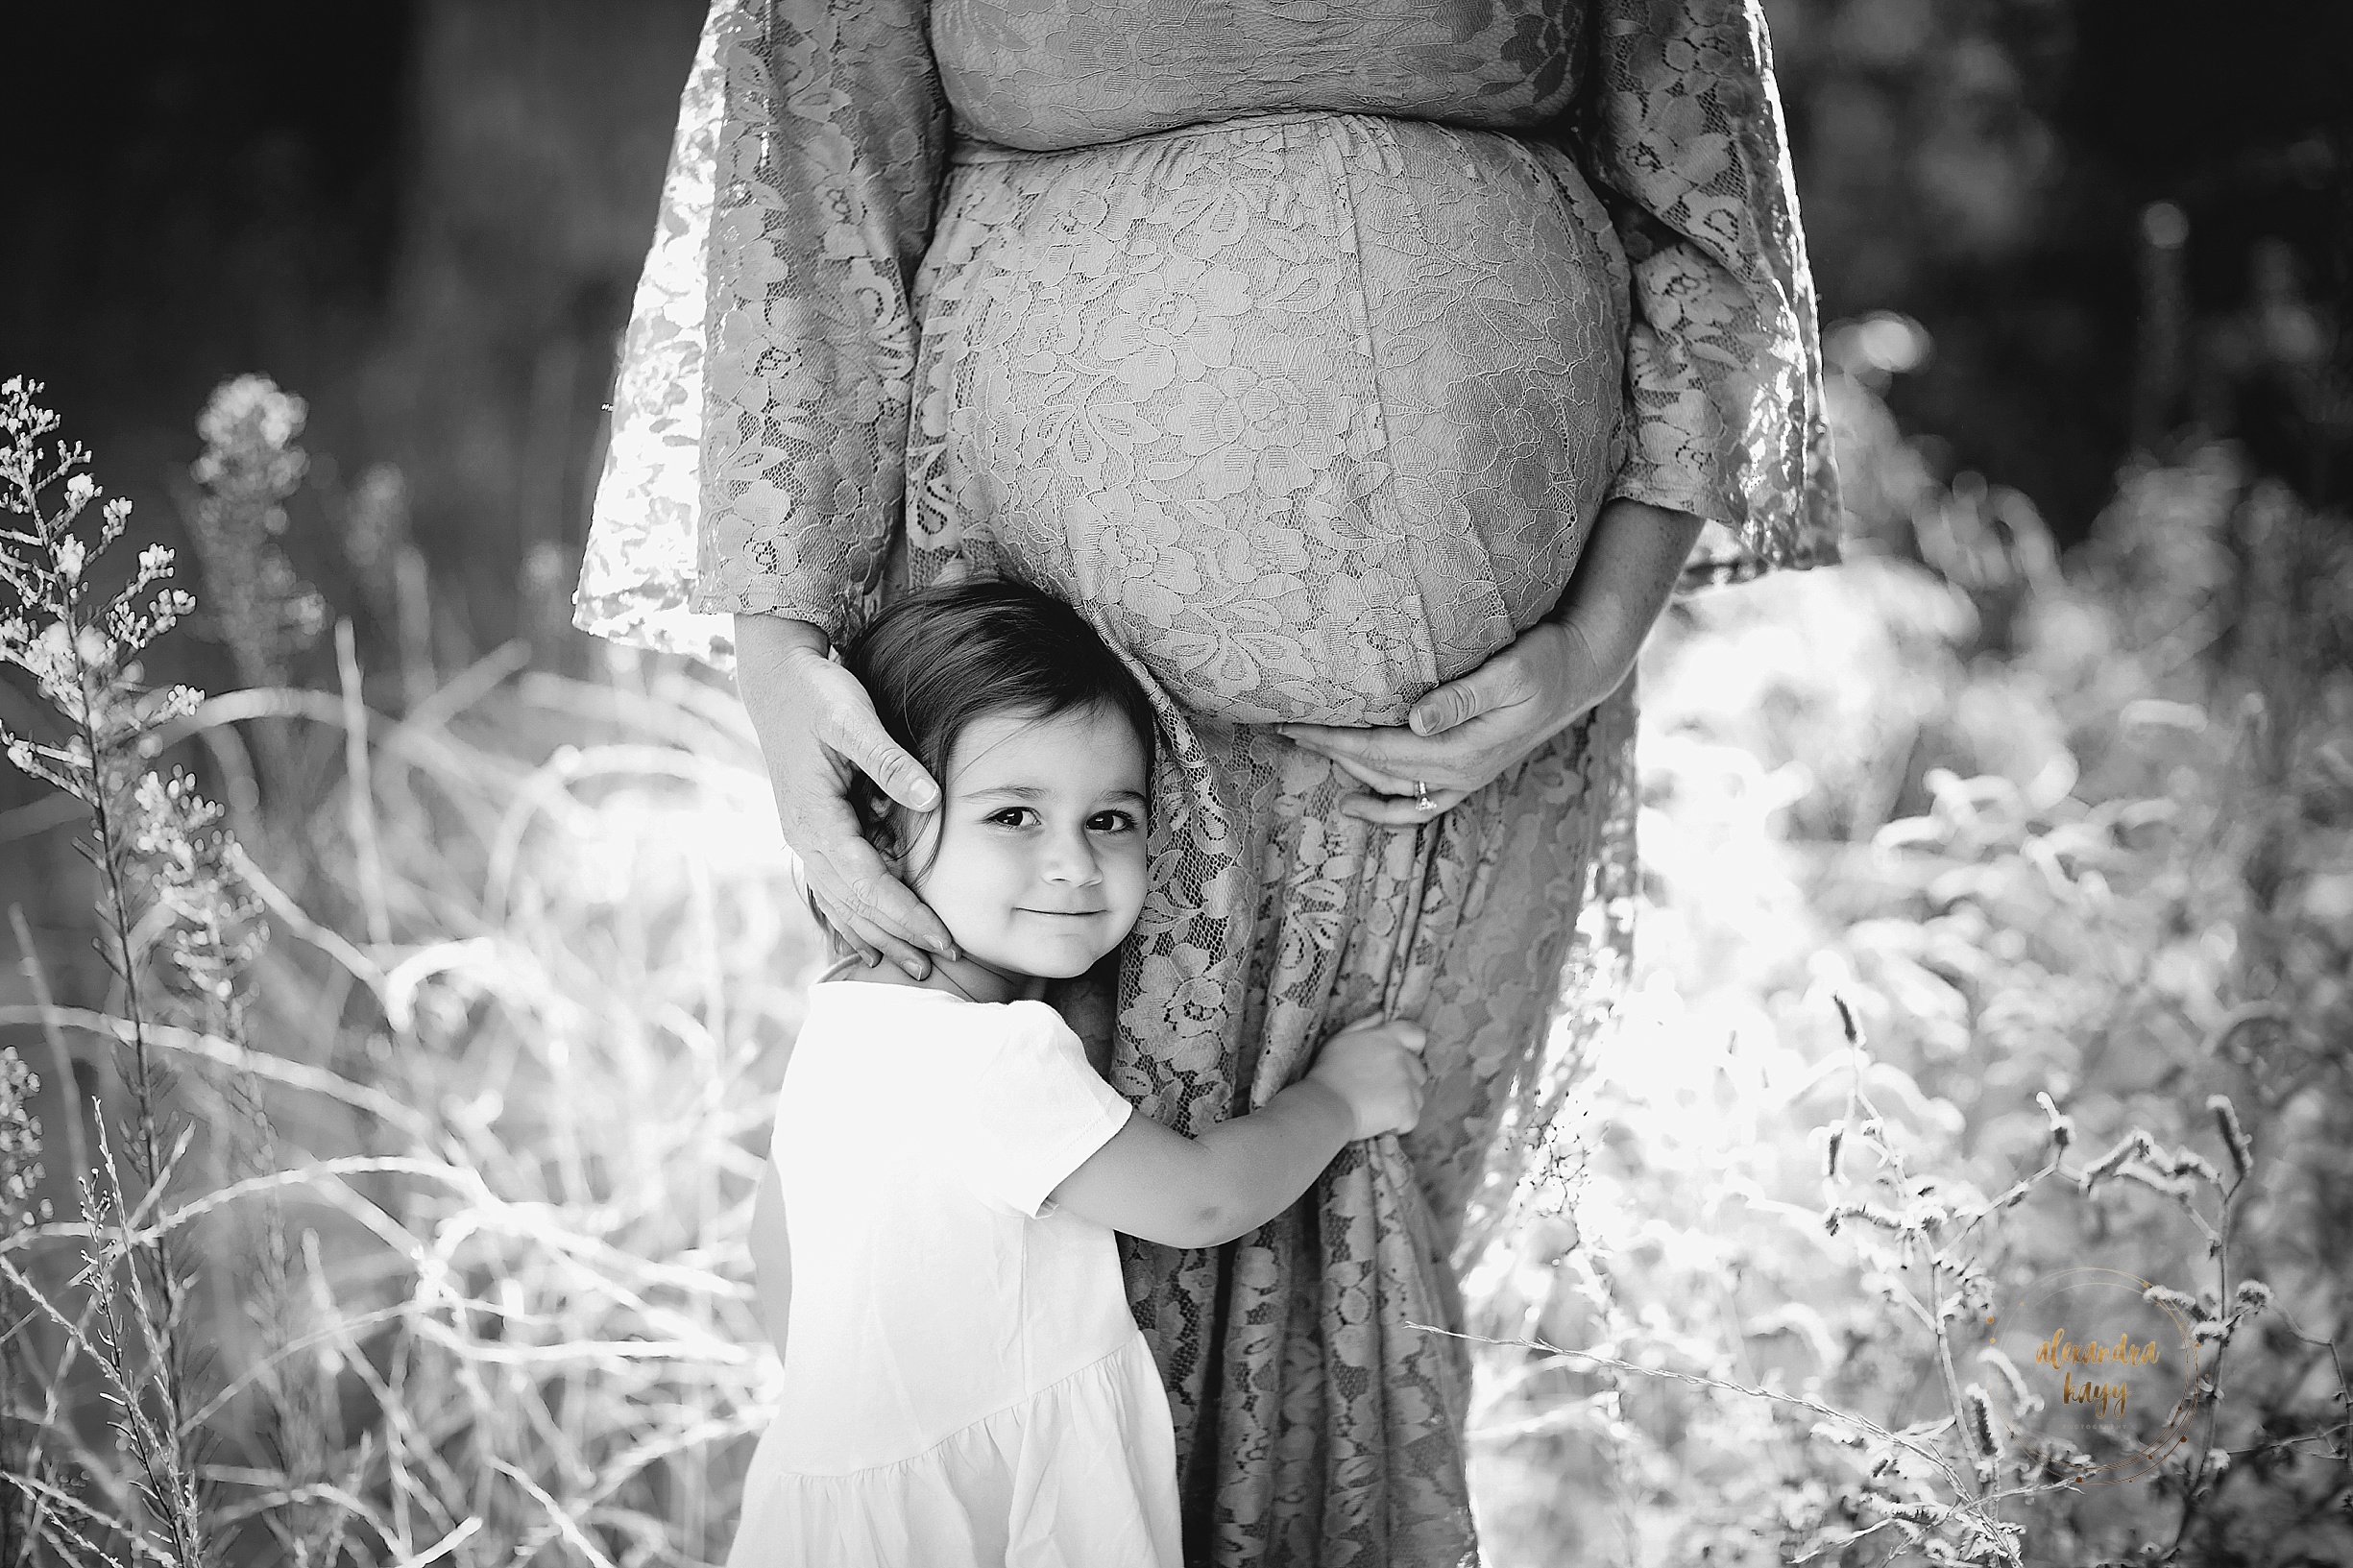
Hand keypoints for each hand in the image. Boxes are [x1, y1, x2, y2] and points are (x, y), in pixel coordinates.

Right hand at [734, 613, 956, 976]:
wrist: (775, 680)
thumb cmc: (818, 695)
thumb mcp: (853, 719)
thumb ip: (890, 762)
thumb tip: (931, 801)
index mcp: (815, 816)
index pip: (868, 882)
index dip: (906, 914)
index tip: (944, 937)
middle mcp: (804, 836)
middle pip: (854, 903)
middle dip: (897, 937)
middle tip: (940, 965)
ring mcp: (803, 837)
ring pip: (841, 902)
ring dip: (877, 935)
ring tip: (913, 965)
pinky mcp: (810, 831)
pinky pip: (832, 887)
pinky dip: (853, 917)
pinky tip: (870, 942)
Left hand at [1278, 619, 1619, 825]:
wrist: (1582, 673)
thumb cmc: (1547, 660)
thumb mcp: (1512, 671)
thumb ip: (1464, 696)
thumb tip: (1417, 720)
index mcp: (1463, 750)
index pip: (1380, 747)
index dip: (1334, 737)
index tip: (1294, 722)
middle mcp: (1459, 774)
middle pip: (1376, 768)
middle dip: (1328, 749)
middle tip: (1282, 729)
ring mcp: (1464, 780)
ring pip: (1390, 786)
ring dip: (1347, 770)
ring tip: (1306, 750)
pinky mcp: (1469, 775)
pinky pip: (1418, 805)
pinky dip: (1383, 809)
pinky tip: (1354, 805)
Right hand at [1305, 1016, 1429, 1138]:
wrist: (1325, 1104)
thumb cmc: (1328, 1071)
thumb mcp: (1340, 1039)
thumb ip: (1365, 1025)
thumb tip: (1382, 1015)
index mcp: (1388, 1038)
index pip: (1417, 1035)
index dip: (1414, 1048)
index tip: (1401, 1060)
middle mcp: (1401, 1058)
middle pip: (1418, 1071)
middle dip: (1406, 1081)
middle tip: (1380, 1091)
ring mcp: (1407, 1084)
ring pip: (1417, 1096)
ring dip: (1403, 1103)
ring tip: (1377, 1108)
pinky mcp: (1408, 1109)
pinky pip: (1411, 1119)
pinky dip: (1399, 1124)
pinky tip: (1380, 1122)